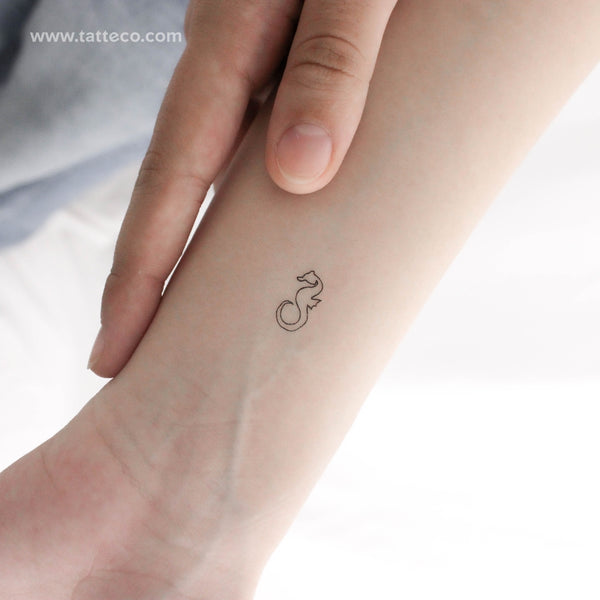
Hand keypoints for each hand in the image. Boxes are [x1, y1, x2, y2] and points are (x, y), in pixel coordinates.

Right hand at [89, 0, 396, 376]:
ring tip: (171, 321)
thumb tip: (301, 175)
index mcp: (232, 45)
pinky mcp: (277, 71)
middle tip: (122, 356)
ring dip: (185, 247)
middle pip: (170, 192)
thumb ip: (331, 66)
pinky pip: (247, 150)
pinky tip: (240, 239)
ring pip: (207, 175)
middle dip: (145, 280)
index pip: (170, 185)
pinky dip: (237, 205)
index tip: (118, 345)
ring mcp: (247, 71)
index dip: (141, 274)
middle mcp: (227, 68)